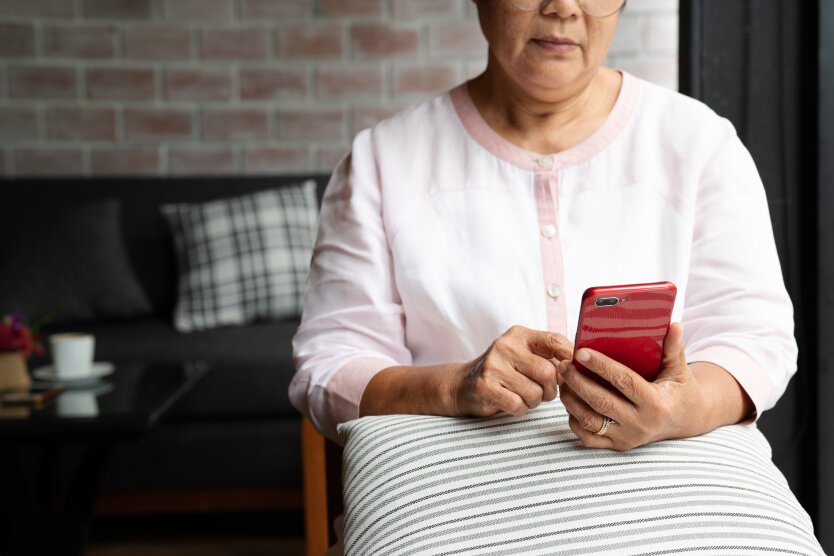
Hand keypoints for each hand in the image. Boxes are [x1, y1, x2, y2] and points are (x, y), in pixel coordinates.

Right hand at [452, 325, 572, 416]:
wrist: (463, 383)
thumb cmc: (503, 371)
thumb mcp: (523, 354)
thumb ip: (549, 355)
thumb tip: (579, 366)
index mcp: (519, 334)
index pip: (555, 340)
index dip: (570, 358)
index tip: (572, 371)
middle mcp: (505, 346)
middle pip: (547, 372)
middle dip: (551, 389)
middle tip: (544, 392)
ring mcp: (492, 365)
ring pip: (534, 392)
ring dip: (534, 401)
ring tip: (525, 396)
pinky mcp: (484, 386)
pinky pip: (518, 405)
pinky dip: (520, 409)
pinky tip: (513, 402)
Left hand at [558, 322, 751, 450]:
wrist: (684, 420)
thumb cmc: (678, 389)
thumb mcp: (679, 369)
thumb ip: (674, 348)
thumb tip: (674, 325)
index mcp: (657, 404)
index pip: (624, 381)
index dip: (601, 365)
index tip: (581, 351)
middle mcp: (642, 425)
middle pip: (601, 402)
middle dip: (577, 382)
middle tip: (563, 364)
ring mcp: (628, 438)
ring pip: (590, 421)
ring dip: (571, 400)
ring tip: (562, 379)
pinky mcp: (618, 446)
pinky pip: (588, 437)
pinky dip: (573, 419)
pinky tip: (570, 400)